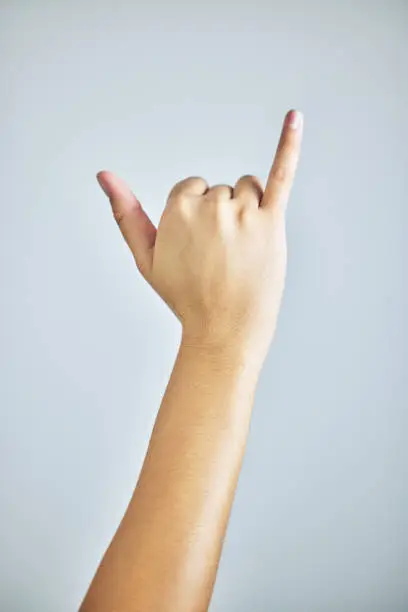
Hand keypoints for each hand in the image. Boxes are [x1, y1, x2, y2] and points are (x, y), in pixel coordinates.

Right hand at [97, 109, 302, 361]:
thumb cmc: (184, 295)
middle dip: (223, 216)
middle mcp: (211, 205)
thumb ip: (125, 213)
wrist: (224, 330)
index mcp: (178, 209)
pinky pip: (282, 174)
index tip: (200, 247)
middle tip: (223, 257)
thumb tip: (103, 175)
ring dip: (248, 211)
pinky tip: (295, 117)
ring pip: (249, 188)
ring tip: (244, 251)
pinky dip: (289, 144)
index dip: (197, 218)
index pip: (192, 189)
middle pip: (222, 190)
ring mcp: (244, 212)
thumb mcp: (145, 257)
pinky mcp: (273, 222)